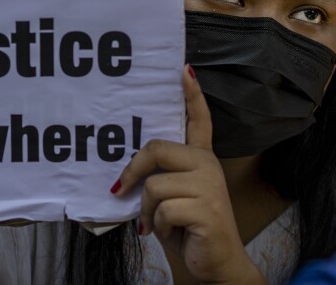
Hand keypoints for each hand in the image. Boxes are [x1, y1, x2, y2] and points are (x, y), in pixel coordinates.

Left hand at [111, 66, 264, 284]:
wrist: (214, 265)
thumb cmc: (187, 230)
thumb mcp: (169, 198)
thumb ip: (157, 178)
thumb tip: (123, 176)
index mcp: (200, 159)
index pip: (199, 120)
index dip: (192, 95)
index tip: (184, 70)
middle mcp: (207, 165)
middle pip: (156, 149)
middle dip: (132, 172)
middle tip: (121, 191)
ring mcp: (210, 185)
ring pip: (154, 185)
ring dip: (147, 211)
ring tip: (160, 223)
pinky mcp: (207, 207)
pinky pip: (162, 209)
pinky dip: (158, 226)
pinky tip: (174, 233)